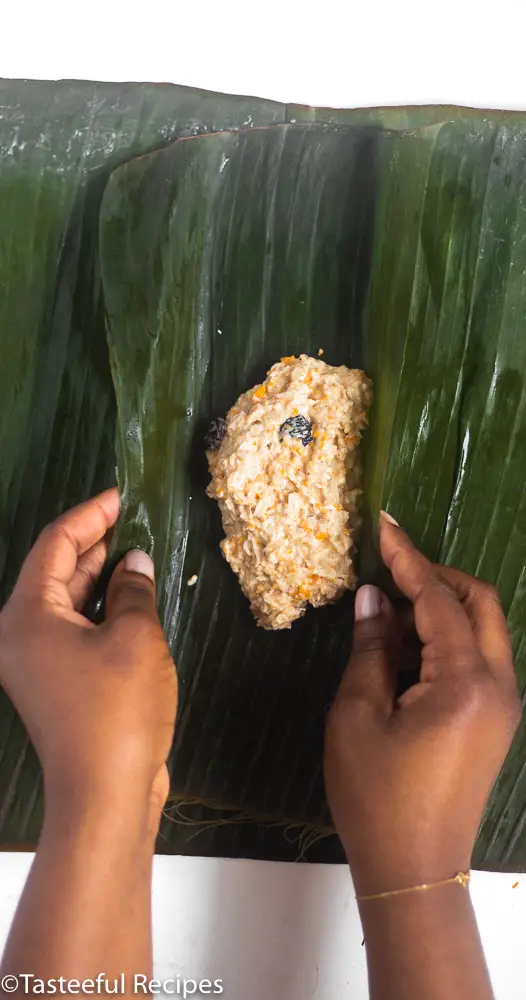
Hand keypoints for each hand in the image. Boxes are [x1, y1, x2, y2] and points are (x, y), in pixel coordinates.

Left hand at [0, 489, 176, 827]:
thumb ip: (133, 589)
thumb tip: (135, 561)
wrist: (105, 794)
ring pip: (67, 602)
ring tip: (138, 553)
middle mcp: (20, 634)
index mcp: (26, 616)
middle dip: (96, 544)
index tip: (122, 496)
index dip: (90, 515)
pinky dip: (101, 610)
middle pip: (56, 572)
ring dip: (101, 578)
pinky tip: (132, 600)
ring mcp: (36, 662)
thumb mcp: (135, 637)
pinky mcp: (56, 684)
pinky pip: (75, 631)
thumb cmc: (117, 708)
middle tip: (135, 520)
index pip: (56, 544)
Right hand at [324, 513, 520, 895]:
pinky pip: (478, 660)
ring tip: (387, 614)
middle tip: (389, 570)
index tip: (383, 526)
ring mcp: (503, 706)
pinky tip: (404, 650)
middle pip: (479, 604)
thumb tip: (374, 598)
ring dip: (441, 609)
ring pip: (482, 630)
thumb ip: (370, 649)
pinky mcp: (494, 722)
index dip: (408, 560)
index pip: (439, 600)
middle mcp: (499, 686)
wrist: (414, 870)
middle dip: (437, 577)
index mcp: (466, 682)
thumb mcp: (357, 716)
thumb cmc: (377, 796)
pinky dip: (445, 641)